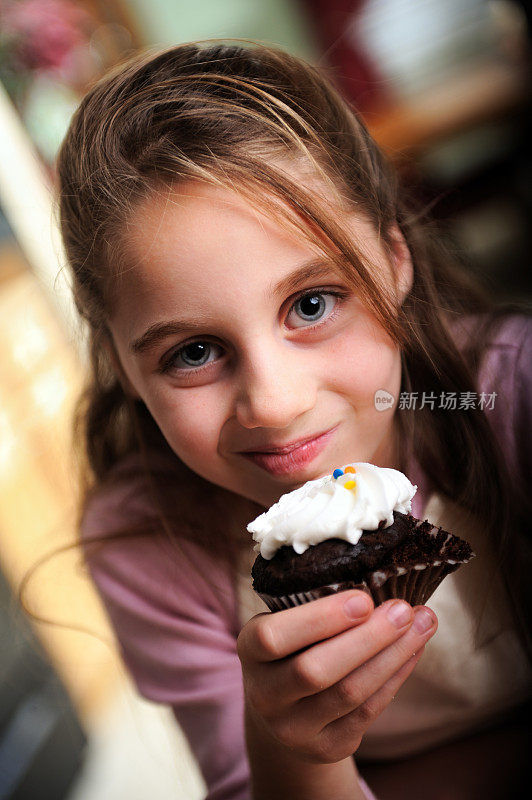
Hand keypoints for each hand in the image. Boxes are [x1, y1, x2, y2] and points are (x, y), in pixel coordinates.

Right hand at [237, 590, 436, 763]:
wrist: (282, 709)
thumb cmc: (292, 646)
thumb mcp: (286, 622)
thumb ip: (314, 605)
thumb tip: (379, 580)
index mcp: (249, 649)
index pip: (274, 637)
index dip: (320, 619)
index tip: (364, 598)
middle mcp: (264, 694)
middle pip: (315, 671)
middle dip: (367, 638)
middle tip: (404, 609)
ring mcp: (292, 728)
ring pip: (349, 693)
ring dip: (393, 655)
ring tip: (422, 623)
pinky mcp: (324, 747)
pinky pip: (366, 713)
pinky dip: (395, 677)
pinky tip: (413, 650)